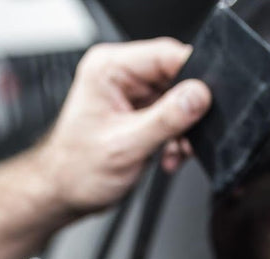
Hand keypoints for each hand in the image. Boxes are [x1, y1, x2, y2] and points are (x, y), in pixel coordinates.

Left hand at [37, 38, 211, 215]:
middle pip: (175, 77)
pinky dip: (176, 136)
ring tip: (172, 151)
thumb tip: (198, 95)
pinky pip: (172, 115)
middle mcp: (119, 75)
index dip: (192, 76)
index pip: (165, 54)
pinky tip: (167, 154)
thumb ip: (166, 119)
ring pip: (178, 99)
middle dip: (186, 110)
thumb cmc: (76, 170)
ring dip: (182, 129)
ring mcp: (130, 93)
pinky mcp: (139, 111)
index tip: (205, 101)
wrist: (65, 193)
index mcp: (108, 68)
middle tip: (183, 136)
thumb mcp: (127, 145)